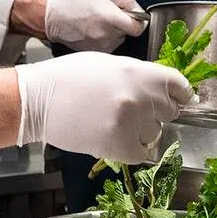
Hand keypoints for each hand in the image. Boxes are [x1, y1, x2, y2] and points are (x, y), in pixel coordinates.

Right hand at [15, 52, 195, 162]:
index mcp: (139, 72)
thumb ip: (138, 75)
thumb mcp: (109, 64)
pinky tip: (114, 138)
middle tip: (132, 111)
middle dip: (155, 112)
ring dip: (140, 131)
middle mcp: (140, 96)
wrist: (37, 99)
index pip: (179, 87)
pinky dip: (131, 149)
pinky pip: (141, 153)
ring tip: (114, 122)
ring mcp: (130, 122)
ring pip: (155, 133)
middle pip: (169, 111)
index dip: (179, 94)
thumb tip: (162, 90)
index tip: (176, 100)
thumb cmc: (69, 77)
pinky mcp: (119, 146)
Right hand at [44, 0, 145, 51]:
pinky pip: (109, 44)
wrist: (55, 17)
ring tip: (98, 21)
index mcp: (110, 16)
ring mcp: (101, 45)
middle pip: (128, 33)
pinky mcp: (95, 51)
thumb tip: (139, 11)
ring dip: (114, 31)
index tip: (135, 16)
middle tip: (110, 14)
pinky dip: (106, 37)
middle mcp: (107, 34)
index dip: (139, 21)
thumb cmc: (78, 1)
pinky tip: (94, 29)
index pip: (138, 28)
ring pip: (119, 39)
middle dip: (123, 23)